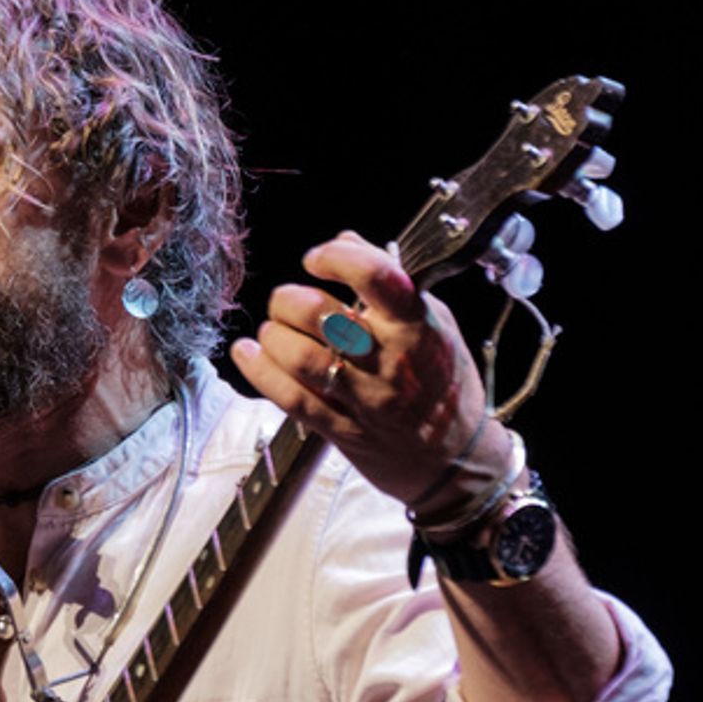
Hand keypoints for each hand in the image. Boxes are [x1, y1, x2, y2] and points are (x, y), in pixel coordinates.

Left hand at [230, 230, 509, 505]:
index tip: (317, 259)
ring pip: (302, 358)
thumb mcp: (434, 325)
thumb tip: (348, 240)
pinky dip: (262, 372)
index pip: (375, 276)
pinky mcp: (342, 430)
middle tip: (285, 300)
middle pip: (323, 316)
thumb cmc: (446, 384)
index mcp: (417, 326)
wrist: (455, 461)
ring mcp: (364, 399)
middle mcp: (389, 360)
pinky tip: (247, 353)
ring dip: (274, 336)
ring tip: (271, 330)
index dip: (336, 258)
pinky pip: (293, 399)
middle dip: (289, 300)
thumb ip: (391, 283)